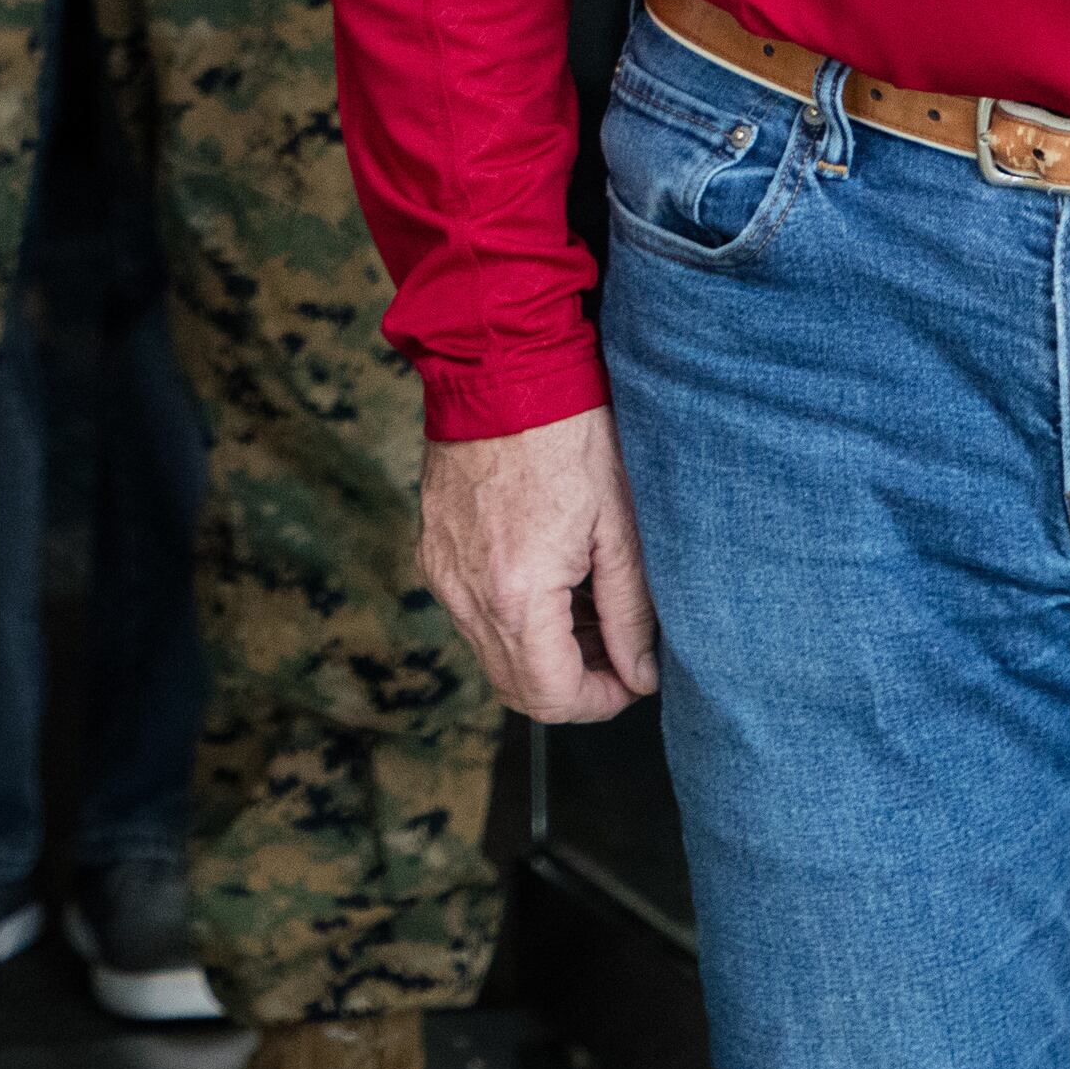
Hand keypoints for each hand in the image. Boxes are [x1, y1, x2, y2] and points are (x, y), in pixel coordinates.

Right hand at [419, 407, 660, 723]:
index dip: (600, 702)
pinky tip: (550, 574)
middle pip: (515, 687)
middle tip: (616, 647)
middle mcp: (465, 593)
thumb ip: (630, 614)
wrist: (501, 366)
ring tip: (588, 602)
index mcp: (516, 594)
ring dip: (542, 650)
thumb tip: (639, 675)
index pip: (552, 697)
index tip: (632, 678)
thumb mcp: (619, 527)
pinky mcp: (431, 548)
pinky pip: (470, 611)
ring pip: (491, 652)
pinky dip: (511, 614)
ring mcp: (440, 571)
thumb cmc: (570, 435)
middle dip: (572, 681)